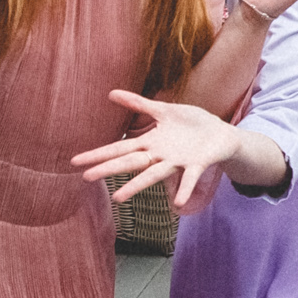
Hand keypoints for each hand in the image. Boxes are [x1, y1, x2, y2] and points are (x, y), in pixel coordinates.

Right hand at [75, 90, 243, 202]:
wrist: (221, 134)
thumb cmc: (192, 123)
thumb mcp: (164, 110)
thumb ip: (139, 104)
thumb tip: (110, 93)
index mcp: (151, 142)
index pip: (119, 148)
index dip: (98, 154)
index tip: (76, 161)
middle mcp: (160, 155)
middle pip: (130, 162)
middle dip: (108, 169)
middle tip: (85, 177)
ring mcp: (177, 162)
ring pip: (153, 175)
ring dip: (136, 186)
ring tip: (119, 199)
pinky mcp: (196, 165)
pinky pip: (189, 179)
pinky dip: (183, 191)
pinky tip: (178, 205)